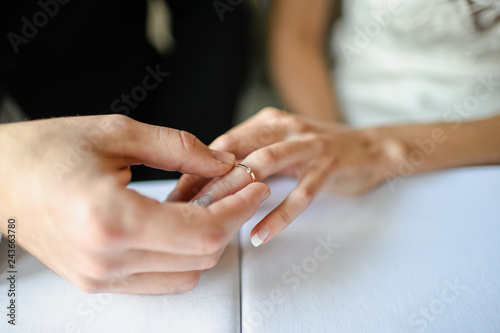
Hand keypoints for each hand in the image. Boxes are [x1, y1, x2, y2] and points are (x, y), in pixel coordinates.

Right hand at [0, 115, 269, 293]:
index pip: (203, 232)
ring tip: (212, 204)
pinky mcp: (99, 282)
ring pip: (186, 274)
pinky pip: (161, 280)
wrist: (0, 180)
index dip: (239, 209)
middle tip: (239, 188)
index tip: (255, 186)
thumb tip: (223, 162)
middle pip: (201, 257)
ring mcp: (102, 278)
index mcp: (111, 219)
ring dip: (209, 241)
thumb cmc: (48, 151)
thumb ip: (180, 149)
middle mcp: (107, 259)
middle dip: (231, 220)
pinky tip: (184, 224)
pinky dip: (183, 255)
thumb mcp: (118, 133)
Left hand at [169, 108, 401, 245]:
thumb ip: (249, 159)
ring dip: (235, 194)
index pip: (221, 146)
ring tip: (214, 219)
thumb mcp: (279, 148)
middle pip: (236, 154)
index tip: (177, 197)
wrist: (370, 147)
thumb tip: (206, 183)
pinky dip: (279, 215)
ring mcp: (308, 144)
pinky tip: (259, 235)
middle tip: (184, 212)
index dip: (196, 171)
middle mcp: (283, 127)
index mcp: (266, 122)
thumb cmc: (316, 152)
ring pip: (263, 167)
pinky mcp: (329, 165)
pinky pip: (300, 193)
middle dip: (207, 184)